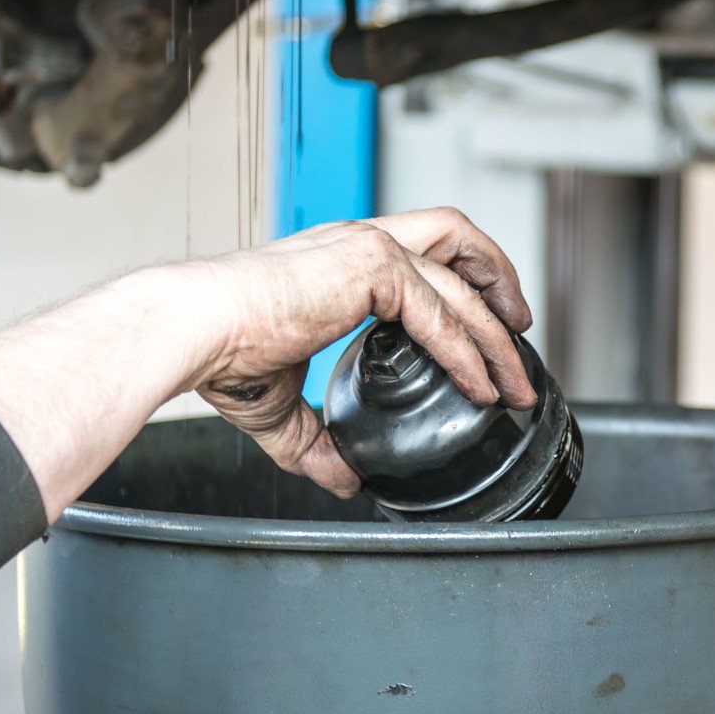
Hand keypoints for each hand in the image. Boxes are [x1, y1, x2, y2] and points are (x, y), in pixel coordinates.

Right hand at [0, 208, 534, 519]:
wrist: (191, 331)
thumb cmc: (218, 352)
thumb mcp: (278, 407)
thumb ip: (316, 442)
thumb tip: (344, 479)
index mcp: (342, 260)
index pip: (423, 248)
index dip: (464, 281)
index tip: (491, 324)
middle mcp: (361, 242)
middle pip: (457, 235)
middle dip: (500, 279)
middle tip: (523, 329)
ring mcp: (369, 248)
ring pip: (462, 274)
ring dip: (498, 325)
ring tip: (517, 370)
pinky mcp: (370, 268)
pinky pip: (440, 313)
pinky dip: (468, 350)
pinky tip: (482, 385)